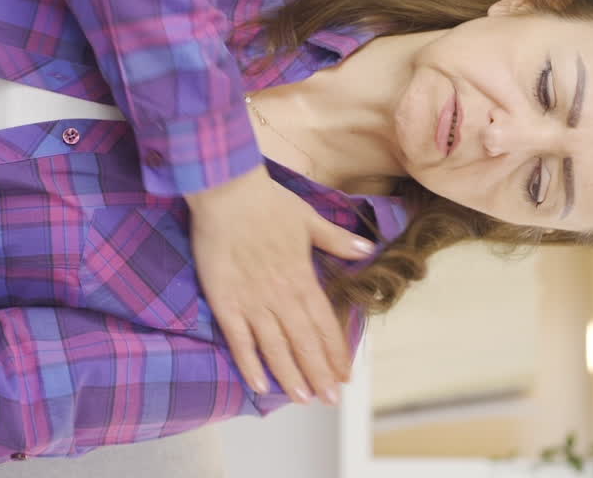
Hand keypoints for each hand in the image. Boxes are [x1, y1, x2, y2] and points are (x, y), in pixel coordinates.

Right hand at [185, 164, 376, 405]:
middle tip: (330, 399)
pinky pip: (239, 340)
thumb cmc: (267, 202)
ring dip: (290, 375)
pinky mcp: (225, 302)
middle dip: (319, 373)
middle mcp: (280, 296)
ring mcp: (252, 302)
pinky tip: (259, 384)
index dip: (336, 352)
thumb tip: (368, 250)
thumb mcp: (309, 219)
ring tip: (303, 399)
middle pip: (304, 343)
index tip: (346, 374)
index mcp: (302, 277)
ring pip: (275, 347)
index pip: (324, 324)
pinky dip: (249, 364)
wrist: (226, 192)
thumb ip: (337, 240)